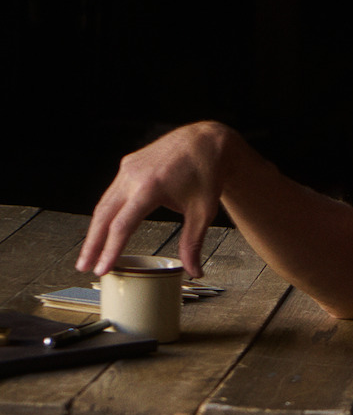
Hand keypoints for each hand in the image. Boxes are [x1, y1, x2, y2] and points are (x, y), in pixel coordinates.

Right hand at [75, 121, 231, 279]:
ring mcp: (128, 169)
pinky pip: (112, 194)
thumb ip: (193, 243)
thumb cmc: (206, 175)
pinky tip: (103, 230)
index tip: (102, 269)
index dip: (110, 250)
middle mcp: (133, 176)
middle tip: (83, 267)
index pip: (122, 225)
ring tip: (89, 254)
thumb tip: (194, 273)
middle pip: (104, 216)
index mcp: (150, 187)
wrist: (205, 141)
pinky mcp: (128, 166)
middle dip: (92, 244)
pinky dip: (106, 214)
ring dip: (95, 230)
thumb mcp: (203, 212)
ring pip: (104, 204)